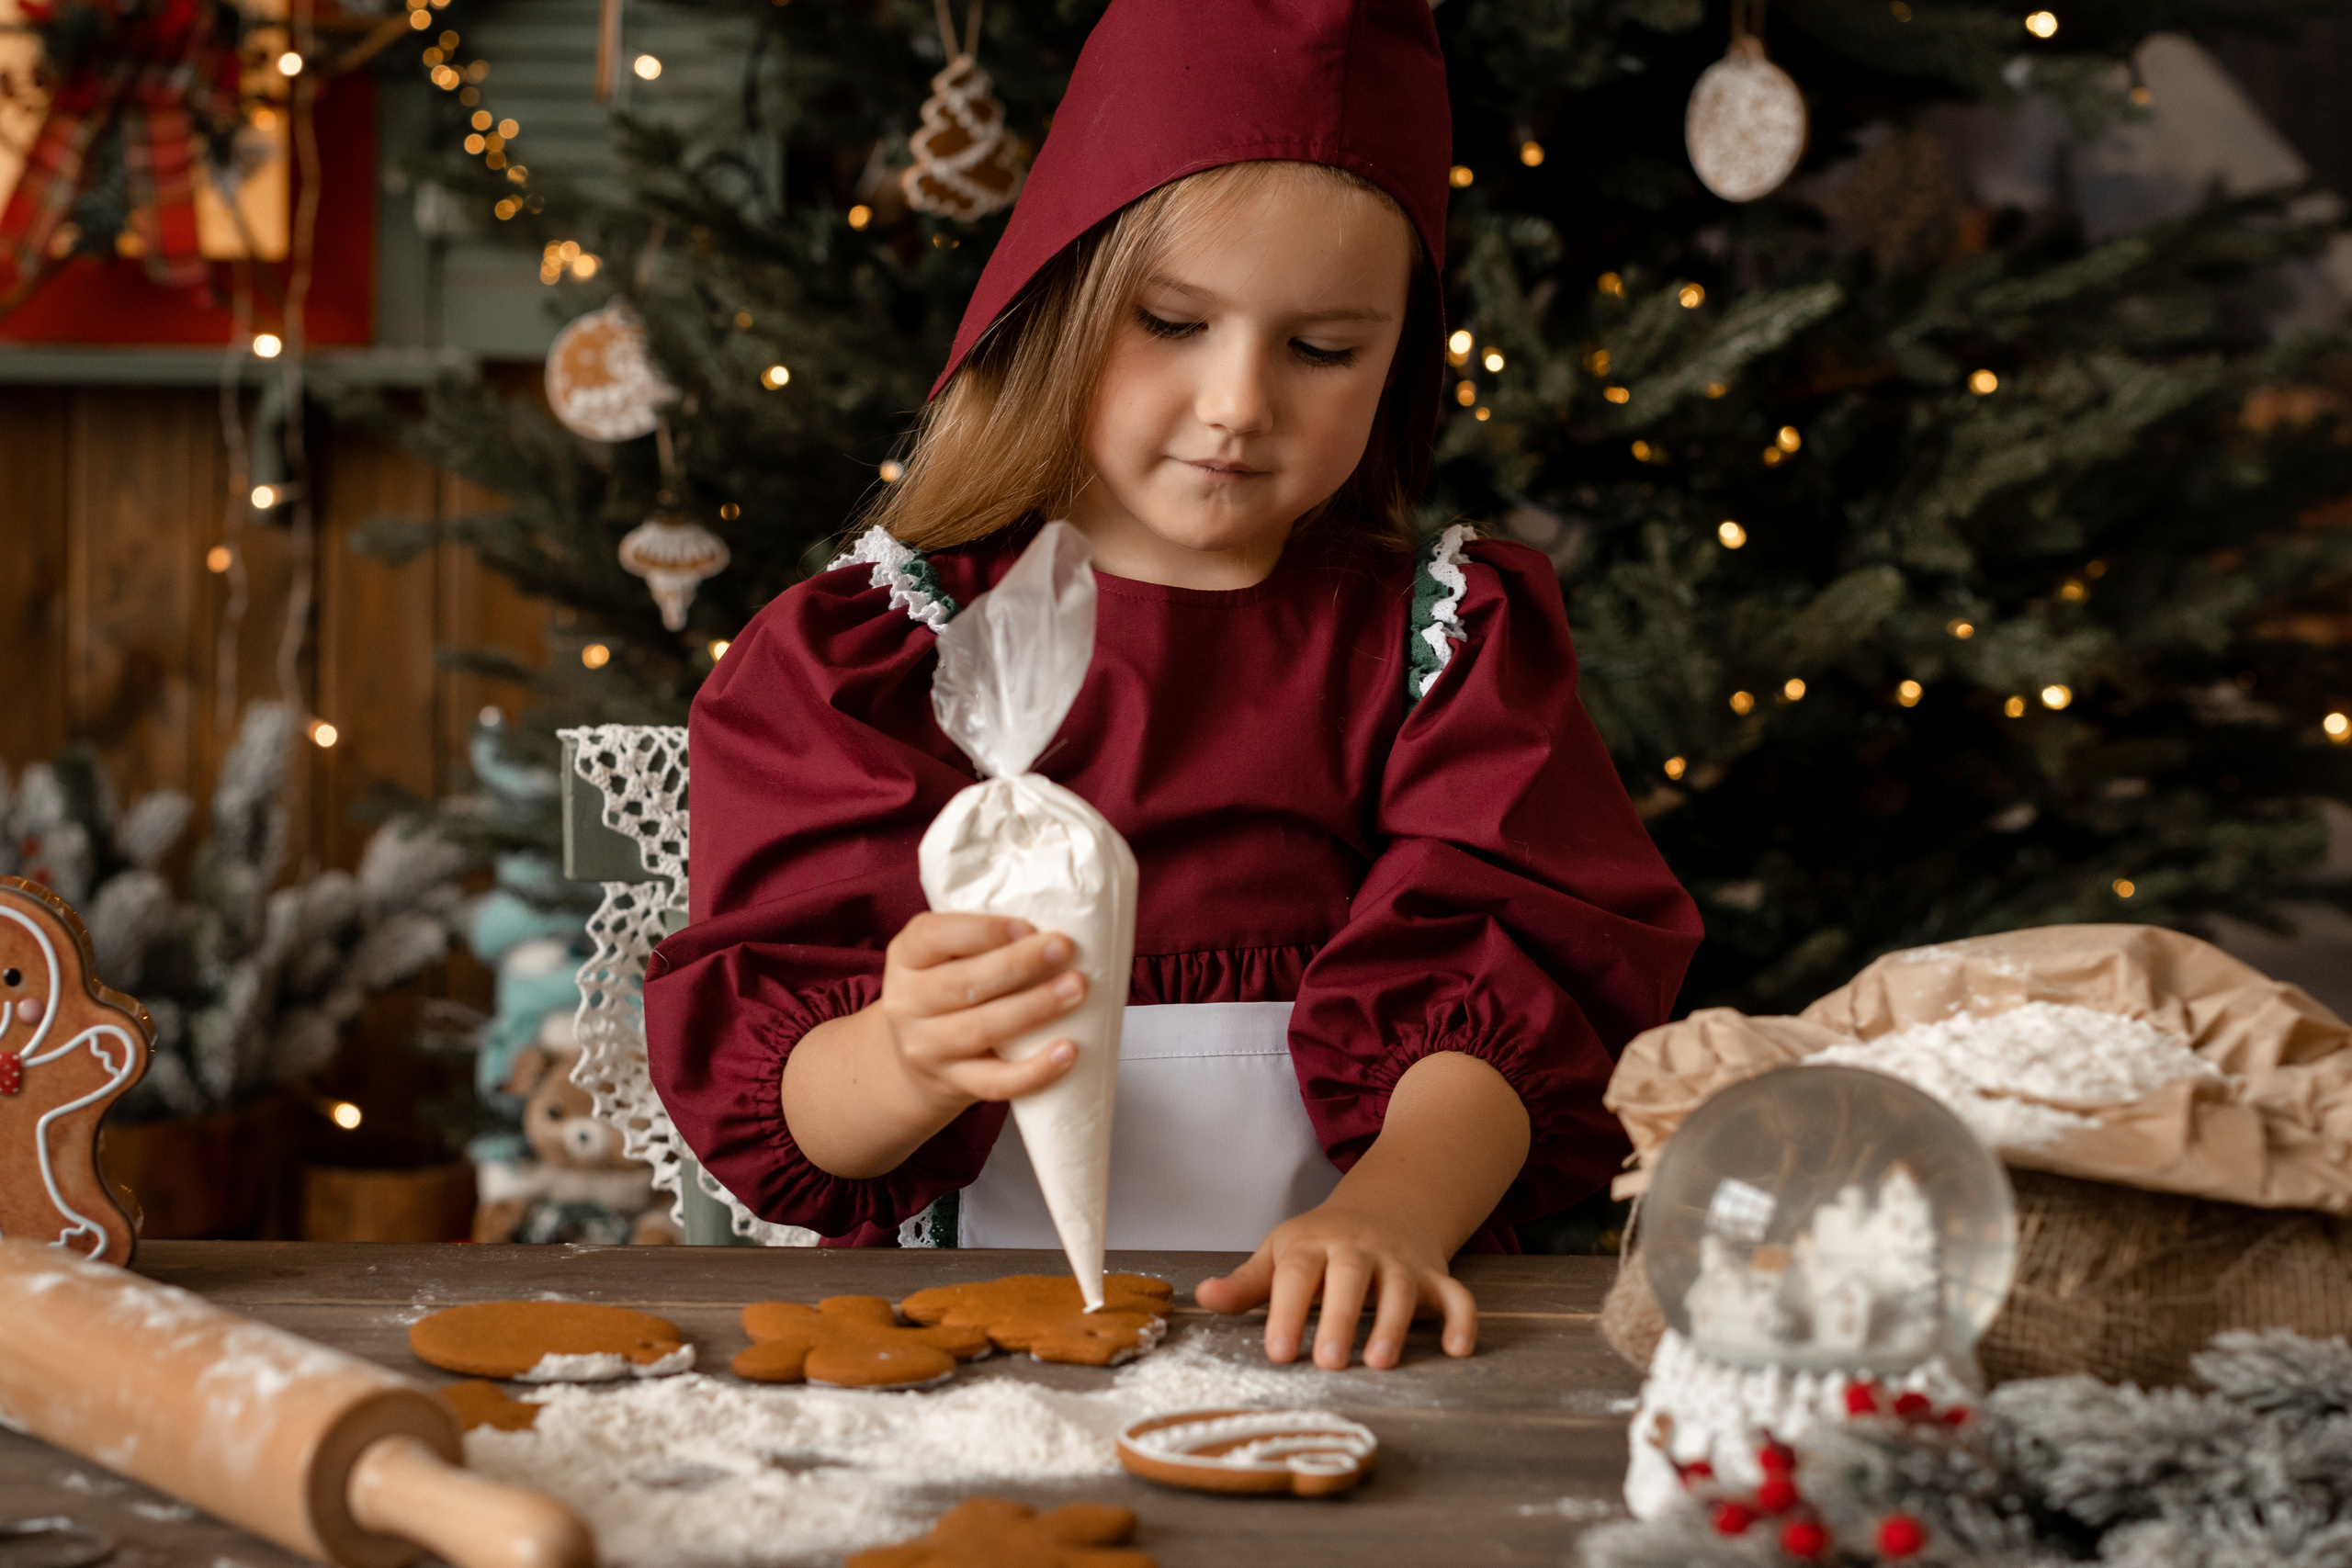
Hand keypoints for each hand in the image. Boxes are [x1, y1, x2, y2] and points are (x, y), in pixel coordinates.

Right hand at [876, 911, 1088, 1111]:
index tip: (1027, 925)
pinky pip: (995, 1082)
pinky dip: (1035, 1070)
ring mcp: (927, 1048)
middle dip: (1018, 964)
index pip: (932, 936)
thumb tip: (1058, 910)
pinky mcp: (953, 1084)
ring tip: (1077, 990)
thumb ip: (980, 938)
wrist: (909, 1065)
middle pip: (963, 983)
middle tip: (1064, 948)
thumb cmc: (944, 994)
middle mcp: (908, 1003)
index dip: (981, 931)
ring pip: (982, 1029)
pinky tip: (1067, 1051)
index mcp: (906, 957)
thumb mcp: (942, 958)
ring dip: (1035, 1008)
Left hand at [1193, 1197, 1476, 1369]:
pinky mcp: (1433, 1276)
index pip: (1295, 1276)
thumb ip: (1246, 1285)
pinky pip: (1455, 1294)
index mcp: (1312, 1245)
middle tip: (1327, 1362)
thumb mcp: (1280, 1254)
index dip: (1285, 1312)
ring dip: (1392, 1322)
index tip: (1277, 1353)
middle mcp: (1357, 1249)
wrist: (1387, 1206)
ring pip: (1399, 1287)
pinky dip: (1462, 1319)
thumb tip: (1201, 1298)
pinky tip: (1458, 1349)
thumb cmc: (1321, 1243)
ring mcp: (1399, 1261)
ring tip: (1379, 1361)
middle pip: (1348, 1276)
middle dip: (1339, 1318)